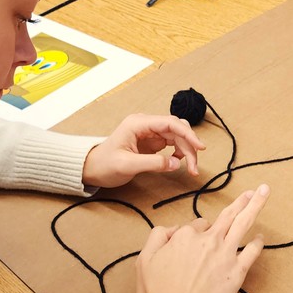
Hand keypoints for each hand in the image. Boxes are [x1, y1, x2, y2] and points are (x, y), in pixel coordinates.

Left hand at [82, 114, 205, 187]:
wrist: (92, 169)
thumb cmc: (104, 164)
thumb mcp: (127, 165)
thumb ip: (153, 163)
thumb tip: (176, 163)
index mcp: (138, 123)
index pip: (170, 123)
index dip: (188, 134)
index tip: (200, 147)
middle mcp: (146, 124)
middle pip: (177, 130)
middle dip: (189, 147)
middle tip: (194, 168)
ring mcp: (150, 133)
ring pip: (178, 137)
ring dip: (187, 151)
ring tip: (191, 169)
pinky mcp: (152, 142)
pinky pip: (173, 143)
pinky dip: (181, 153)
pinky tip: (179, 162)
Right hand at [136, 185, 269, 292]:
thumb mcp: (144, 259)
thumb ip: (158, 236)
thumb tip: (173, 228)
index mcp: (186, 235)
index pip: (198, 225)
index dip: (197, 231)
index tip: (196, 242)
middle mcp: (208, 240)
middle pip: (228, 215)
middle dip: (242, 201)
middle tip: (252, 192)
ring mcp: (225, 255)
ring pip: (243, 224)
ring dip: (255, 206)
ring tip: (263, 194)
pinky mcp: (237, 272)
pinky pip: (252, 252)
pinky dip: (258, 242)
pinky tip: (261, 237)